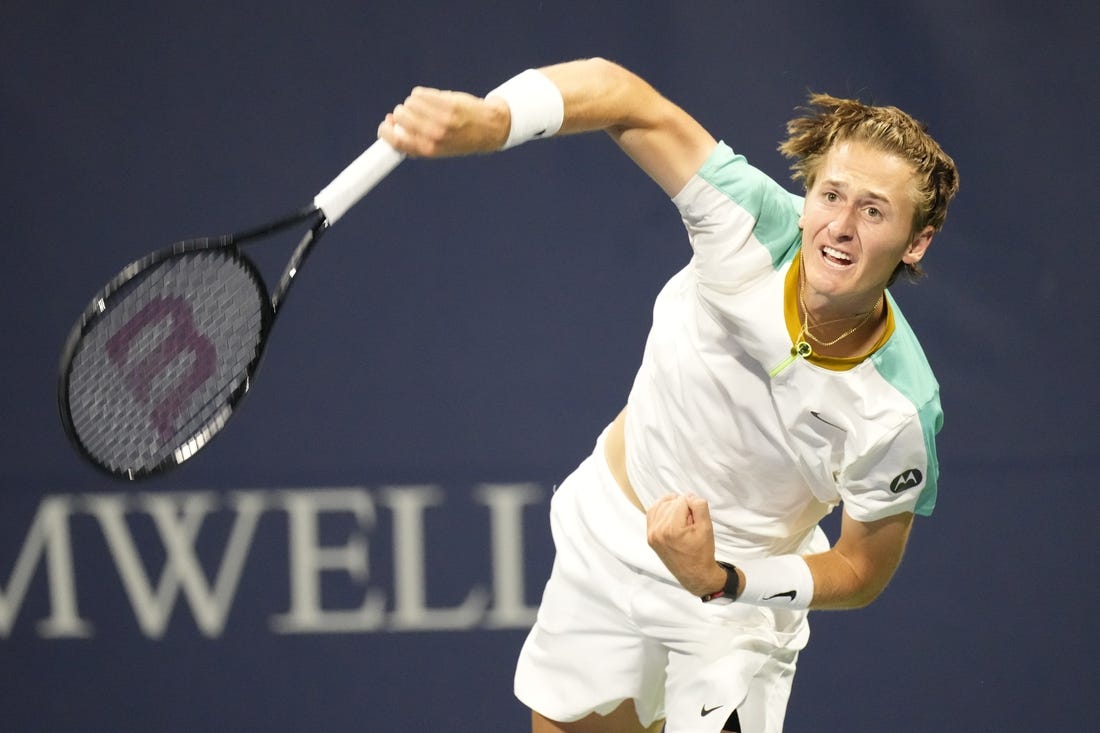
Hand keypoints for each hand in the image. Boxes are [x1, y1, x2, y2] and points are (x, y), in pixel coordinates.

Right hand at [377, 86, 509, 157]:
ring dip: (413, 103)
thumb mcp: (436, 148)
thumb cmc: (458, 139)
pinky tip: (431, 99)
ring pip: (409, 103)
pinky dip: (421, 94)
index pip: (395, 140)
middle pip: (400, 116)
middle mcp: (434, 136)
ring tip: (425, 107)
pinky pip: (419, 93)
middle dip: (401, 113)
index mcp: (428, 150)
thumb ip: (413, 139)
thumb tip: (390, 123)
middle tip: (412, 114)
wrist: (488, 129)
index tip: (387, 124)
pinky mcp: (447, 103)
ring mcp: (441, 119)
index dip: (385, 130)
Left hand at [645, 493, 724, 596]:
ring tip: (683, 519)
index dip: (694, 506)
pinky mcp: (650, 537)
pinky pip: (653, 513)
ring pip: (662, 504)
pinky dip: (662, 510)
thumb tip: (689, 496)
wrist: (695, 574)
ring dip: (673, 507)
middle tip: (691, 523)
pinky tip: (672, 516)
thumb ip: (699, 506)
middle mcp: (658, 531)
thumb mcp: (707, 527)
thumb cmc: (702, 552)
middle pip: (672, 501)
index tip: (697, 519)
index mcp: (671, 529)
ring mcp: (651, 534)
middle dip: (683, 507)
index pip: (683, 500)